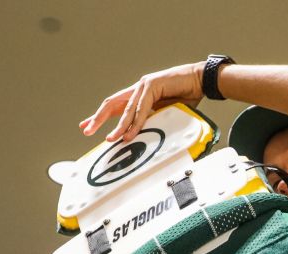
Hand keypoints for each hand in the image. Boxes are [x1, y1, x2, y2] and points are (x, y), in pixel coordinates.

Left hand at [79, 63, 206, 143]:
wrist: (201, 81)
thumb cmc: (187, 96)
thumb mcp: (166, 114)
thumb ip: (153, 121)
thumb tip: (142, 137)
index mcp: (139, 95)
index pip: (115, 106)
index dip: (100, 116)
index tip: (87, 126)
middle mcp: (138, 88)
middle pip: (112, 104)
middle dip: (98, 118)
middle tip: (87, 129)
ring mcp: (143, 85)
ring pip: (126, 109)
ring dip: (118, 126)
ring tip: (111, 139)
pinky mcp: (152, 85)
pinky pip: (141, 108)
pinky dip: (135, 123)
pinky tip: (130, 133)